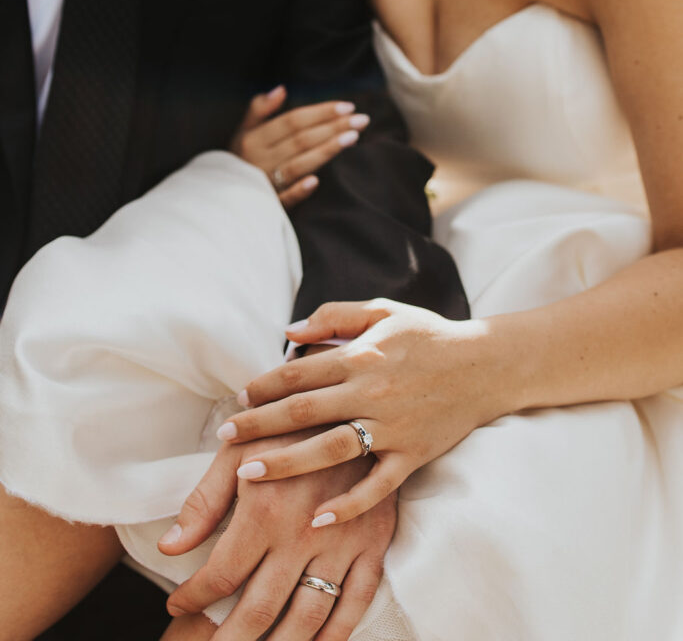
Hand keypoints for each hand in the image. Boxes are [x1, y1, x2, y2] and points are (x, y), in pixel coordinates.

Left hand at [158, 433, 395, 640]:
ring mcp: (342, 542)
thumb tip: (170, 549)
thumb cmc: (286, 425)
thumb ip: (204, 502)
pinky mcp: (373, 541)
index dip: (192, 598)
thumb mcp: (238, 449)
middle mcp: (303, 534)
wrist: (352, 402)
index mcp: (265, 509)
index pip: (220, 576)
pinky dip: (334, 635)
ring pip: (307, 617)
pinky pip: (355, 603)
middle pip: (259, 609)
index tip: (177, 606)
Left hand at [213, 300, 507, 524]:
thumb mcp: (384, 311)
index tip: (238, 398)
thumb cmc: (429, 335)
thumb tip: (289, 332)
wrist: (487, 364)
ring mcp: (393, 427)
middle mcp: (372, 391)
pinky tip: (317, 520)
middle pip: (304, 411)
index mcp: (362, 354)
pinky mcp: (413, 456)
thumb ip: (335, 316)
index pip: (300, 372)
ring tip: (248, 473)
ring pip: (330, 449)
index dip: (264, 384)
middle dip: (259, 424)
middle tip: (224, 436)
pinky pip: (377, 486)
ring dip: (286, 462)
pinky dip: (348, 505)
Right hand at [230, 87, 369, 208]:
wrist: (220, 199)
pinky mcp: (269, 206)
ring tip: (353, 138)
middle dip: (332, 128)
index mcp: (254, 139)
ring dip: (325, 151)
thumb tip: (281, 89)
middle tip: (361, 120)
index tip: (346, 106)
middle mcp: (259, 159)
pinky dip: (297, 190)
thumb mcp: (242, 132)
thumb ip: (259, 109)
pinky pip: (283, 199)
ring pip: (297, 165)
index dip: (320, 112)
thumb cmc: (238, 161)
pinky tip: (316, 181)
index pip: (292, 121)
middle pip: (301, 140)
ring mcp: (265, 183)